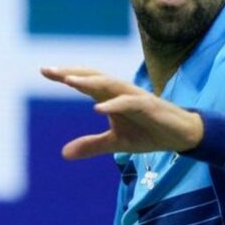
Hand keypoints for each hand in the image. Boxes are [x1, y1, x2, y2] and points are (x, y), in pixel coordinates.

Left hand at [41, 67, 203, 158]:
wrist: (180, 136)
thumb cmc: (147, 133)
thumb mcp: (115, 144)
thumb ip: (91, 145)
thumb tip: (63, 153)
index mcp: (110, 97)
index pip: (85, 81)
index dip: (65, 75)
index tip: (44, 71)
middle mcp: (120, 92)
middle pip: (93, 76)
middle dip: (71, 72)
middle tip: (49, 70)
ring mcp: (135, 97)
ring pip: (109, 83)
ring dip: (89, 81)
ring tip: (69, 81)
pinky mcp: (149, 106)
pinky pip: (129, 102)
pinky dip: (113, 104)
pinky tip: (98, 108)